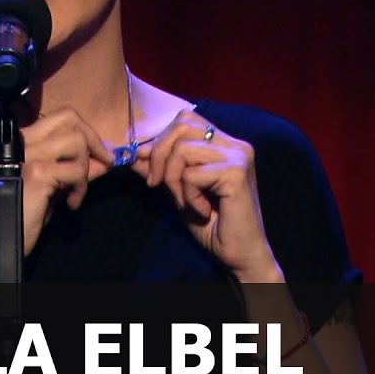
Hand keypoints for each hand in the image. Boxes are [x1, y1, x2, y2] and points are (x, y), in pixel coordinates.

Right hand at [0, 107, 115, 272]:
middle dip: (94, 141)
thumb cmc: (23, 211)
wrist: (0, 236)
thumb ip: (76, 167)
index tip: (100, 154)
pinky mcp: (36, 173)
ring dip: (85, 167)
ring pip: (76, 141)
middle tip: (102, 165)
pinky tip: (70, 204)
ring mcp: (29, 154)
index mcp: (25, 139)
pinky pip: (75, 171)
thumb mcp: (55, 184)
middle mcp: (24, 140)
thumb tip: (104, 159)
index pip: (63, 116)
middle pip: (71, 118)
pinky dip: (80, 188)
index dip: (88, 131)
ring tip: (76, 191)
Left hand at [134, 110, 281, 282]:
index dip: (160, 140)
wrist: (239, 254)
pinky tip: (203, 211)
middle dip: (159, 155)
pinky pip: (191, 175)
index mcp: (225, 143)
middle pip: (181, 125)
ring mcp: (239, 156)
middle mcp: (236, 144)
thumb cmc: (212, 224)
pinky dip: (188, 196)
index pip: (185, 119)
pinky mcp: (236, 173)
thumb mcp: (178, 191)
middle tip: (157, 185)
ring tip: (186, 201)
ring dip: (173, 180)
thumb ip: (161, 168)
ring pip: (182, 150)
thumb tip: (135, 151)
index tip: (150, 170)